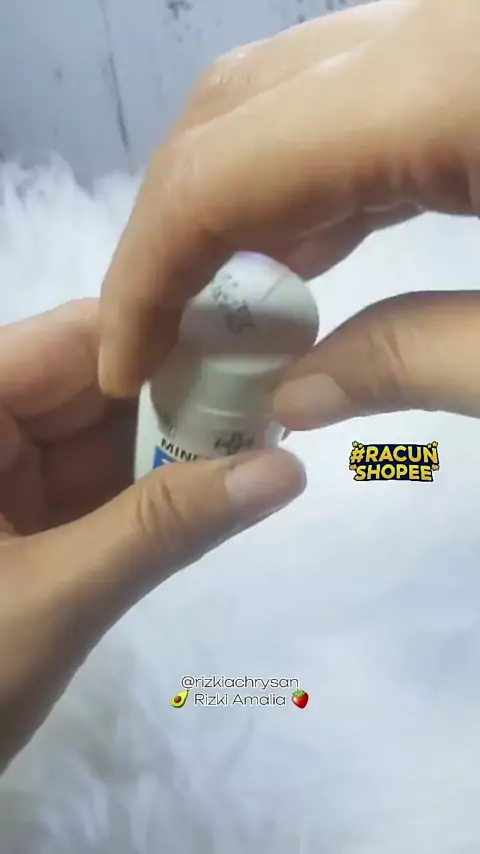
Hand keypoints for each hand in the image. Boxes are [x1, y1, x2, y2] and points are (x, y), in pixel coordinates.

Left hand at [0, 300, 303, 769]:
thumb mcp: (57, 596)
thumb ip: (166, 526)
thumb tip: (287, 470)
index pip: (72, 339)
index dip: (164, 336)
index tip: (258, 349)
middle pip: (92, 382)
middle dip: (178, 396)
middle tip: (277, 400)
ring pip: (98, 433)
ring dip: (170, 444)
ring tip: (260, 442)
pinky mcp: (16, 515)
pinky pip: (91, 480)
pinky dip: (145, 487)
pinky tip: (210, 487)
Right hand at [97, 0, 479, 398]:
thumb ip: (421, 362)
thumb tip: (298, 394)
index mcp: (444, 87)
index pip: (225, 174)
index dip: (147, 277)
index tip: (126, 365)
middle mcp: (426, 30)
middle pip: (231, 112)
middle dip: (171, 231)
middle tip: (159, 332)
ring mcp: (446, 31)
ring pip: (284, 97)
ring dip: (231, 202)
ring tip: (217, 307)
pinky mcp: (463, 55)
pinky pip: (352, 104)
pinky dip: (305, 181)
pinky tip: (300, 251)